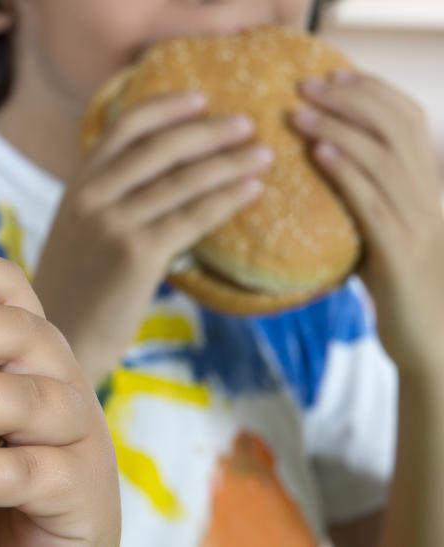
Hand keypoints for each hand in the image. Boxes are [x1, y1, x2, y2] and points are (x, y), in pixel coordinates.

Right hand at [34, 92, 269, 385]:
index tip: (200, 98)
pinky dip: (227, 199)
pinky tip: (253, 191)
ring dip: (229, 163)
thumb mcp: (78, 234)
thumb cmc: (77, 291)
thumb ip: (106, 201)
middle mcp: (91, 198)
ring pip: (183, 181)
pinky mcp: (137, 255)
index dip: (165, 108)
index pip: (123, 128)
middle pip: (160, 148)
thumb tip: (162, 180)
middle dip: (209, 131)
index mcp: (77, 187)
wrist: (61, 340)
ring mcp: (113, 224)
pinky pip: (192, 217)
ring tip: (264, 154)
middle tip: (248, 123)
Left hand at [293, 71, 443, 368]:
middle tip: (304, 85)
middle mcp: (431, 196)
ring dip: (337, 128)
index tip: (333, 76)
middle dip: (348, 99)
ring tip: (298, 113)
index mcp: (431, 187)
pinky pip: (372, 202)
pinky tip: (319, 153)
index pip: (410, 120)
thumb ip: (371, 202)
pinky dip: (345, 172)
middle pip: (395, 128)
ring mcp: (419, 223)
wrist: (436, 346)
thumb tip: (327, 172)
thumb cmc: (405, 291)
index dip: (372, 92)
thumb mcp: (391, 236)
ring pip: (381, 159)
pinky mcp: (400, 253)